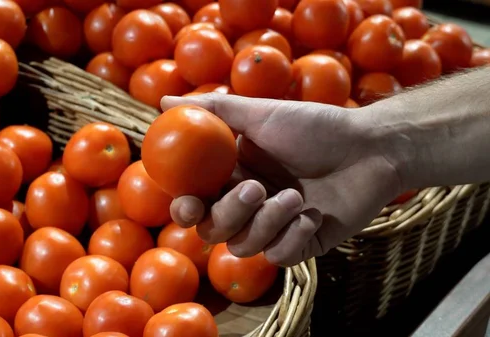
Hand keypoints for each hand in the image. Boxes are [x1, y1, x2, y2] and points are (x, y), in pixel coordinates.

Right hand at [161, 93, 402, 266]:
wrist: (370, 148)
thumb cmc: (316, 126)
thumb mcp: (263, 113)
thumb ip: (213, 110)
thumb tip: (163, 99)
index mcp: (233, 175)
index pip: (196, 200)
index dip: (185, 208)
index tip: (188, 204)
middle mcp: (248, 203)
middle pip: (214, 229)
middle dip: (230, 213)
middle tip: (254, 188)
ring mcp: (274, 226)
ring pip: (244, 245)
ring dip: (267, 222)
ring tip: (296, 197)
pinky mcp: (300, 244)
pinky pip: (279, 256)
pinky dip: (292, 237)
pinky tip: (311, 215)